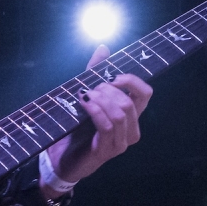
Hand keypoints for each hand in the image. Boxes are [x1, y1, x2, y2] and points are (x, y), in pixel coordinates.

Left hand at [49, 45, 152, 185]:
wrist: (61, 158)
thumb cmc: (76, 128)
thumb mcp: (88, 96)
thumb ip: (95, 74)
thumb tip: (104, 48)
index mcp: (131, 116)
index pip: (145, 93)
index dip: (131, 80)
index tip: (111, 76)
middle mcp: (131, 130)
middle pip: (130, 102)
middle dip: (108, 90)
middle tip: (90, 89)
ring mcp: (121, 143)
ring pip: (120, 113)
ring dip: (101, 100)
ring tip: (85, 96)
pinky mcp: (106, 150)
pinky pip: (107, 125)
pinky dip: (95, 110)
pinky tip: (84, 103)